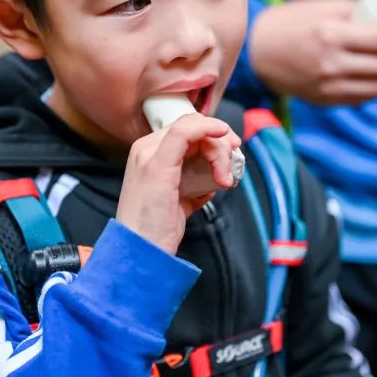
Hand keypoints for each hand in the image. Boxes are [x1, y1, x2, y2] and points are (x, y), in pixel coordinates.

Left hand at [116, 114, 241, 254]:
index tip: (232, 142)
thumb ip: (179, 137)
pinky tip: (212, 193)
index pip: (188, 126)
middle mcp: (158, 158)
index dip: (212, 130)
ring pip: (205, 159)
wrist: (144, 253)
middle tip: (228, 173)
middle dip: (220, 153)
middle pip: (200, 141)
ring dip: (220, 168)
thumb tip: (203, 123)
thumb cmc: (146, 214)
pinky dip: (213, 183)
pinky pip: (204, 179)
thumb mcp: (159, 167)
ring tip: (226, 184)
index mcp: (150, 147)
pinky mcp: (180, 195)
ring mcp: (170, 177)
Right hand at [249, 0, 376, 105]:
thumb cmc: (290, 22)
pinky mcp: (325, 100)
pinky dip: (376, 84)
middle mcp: (331, 65)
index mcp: (330, 36)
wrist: (256, 51)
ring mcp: (328, 87)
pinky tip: (374, 70)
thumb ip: (357, 12)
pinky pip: (364, 97)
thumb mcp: (323, 8)